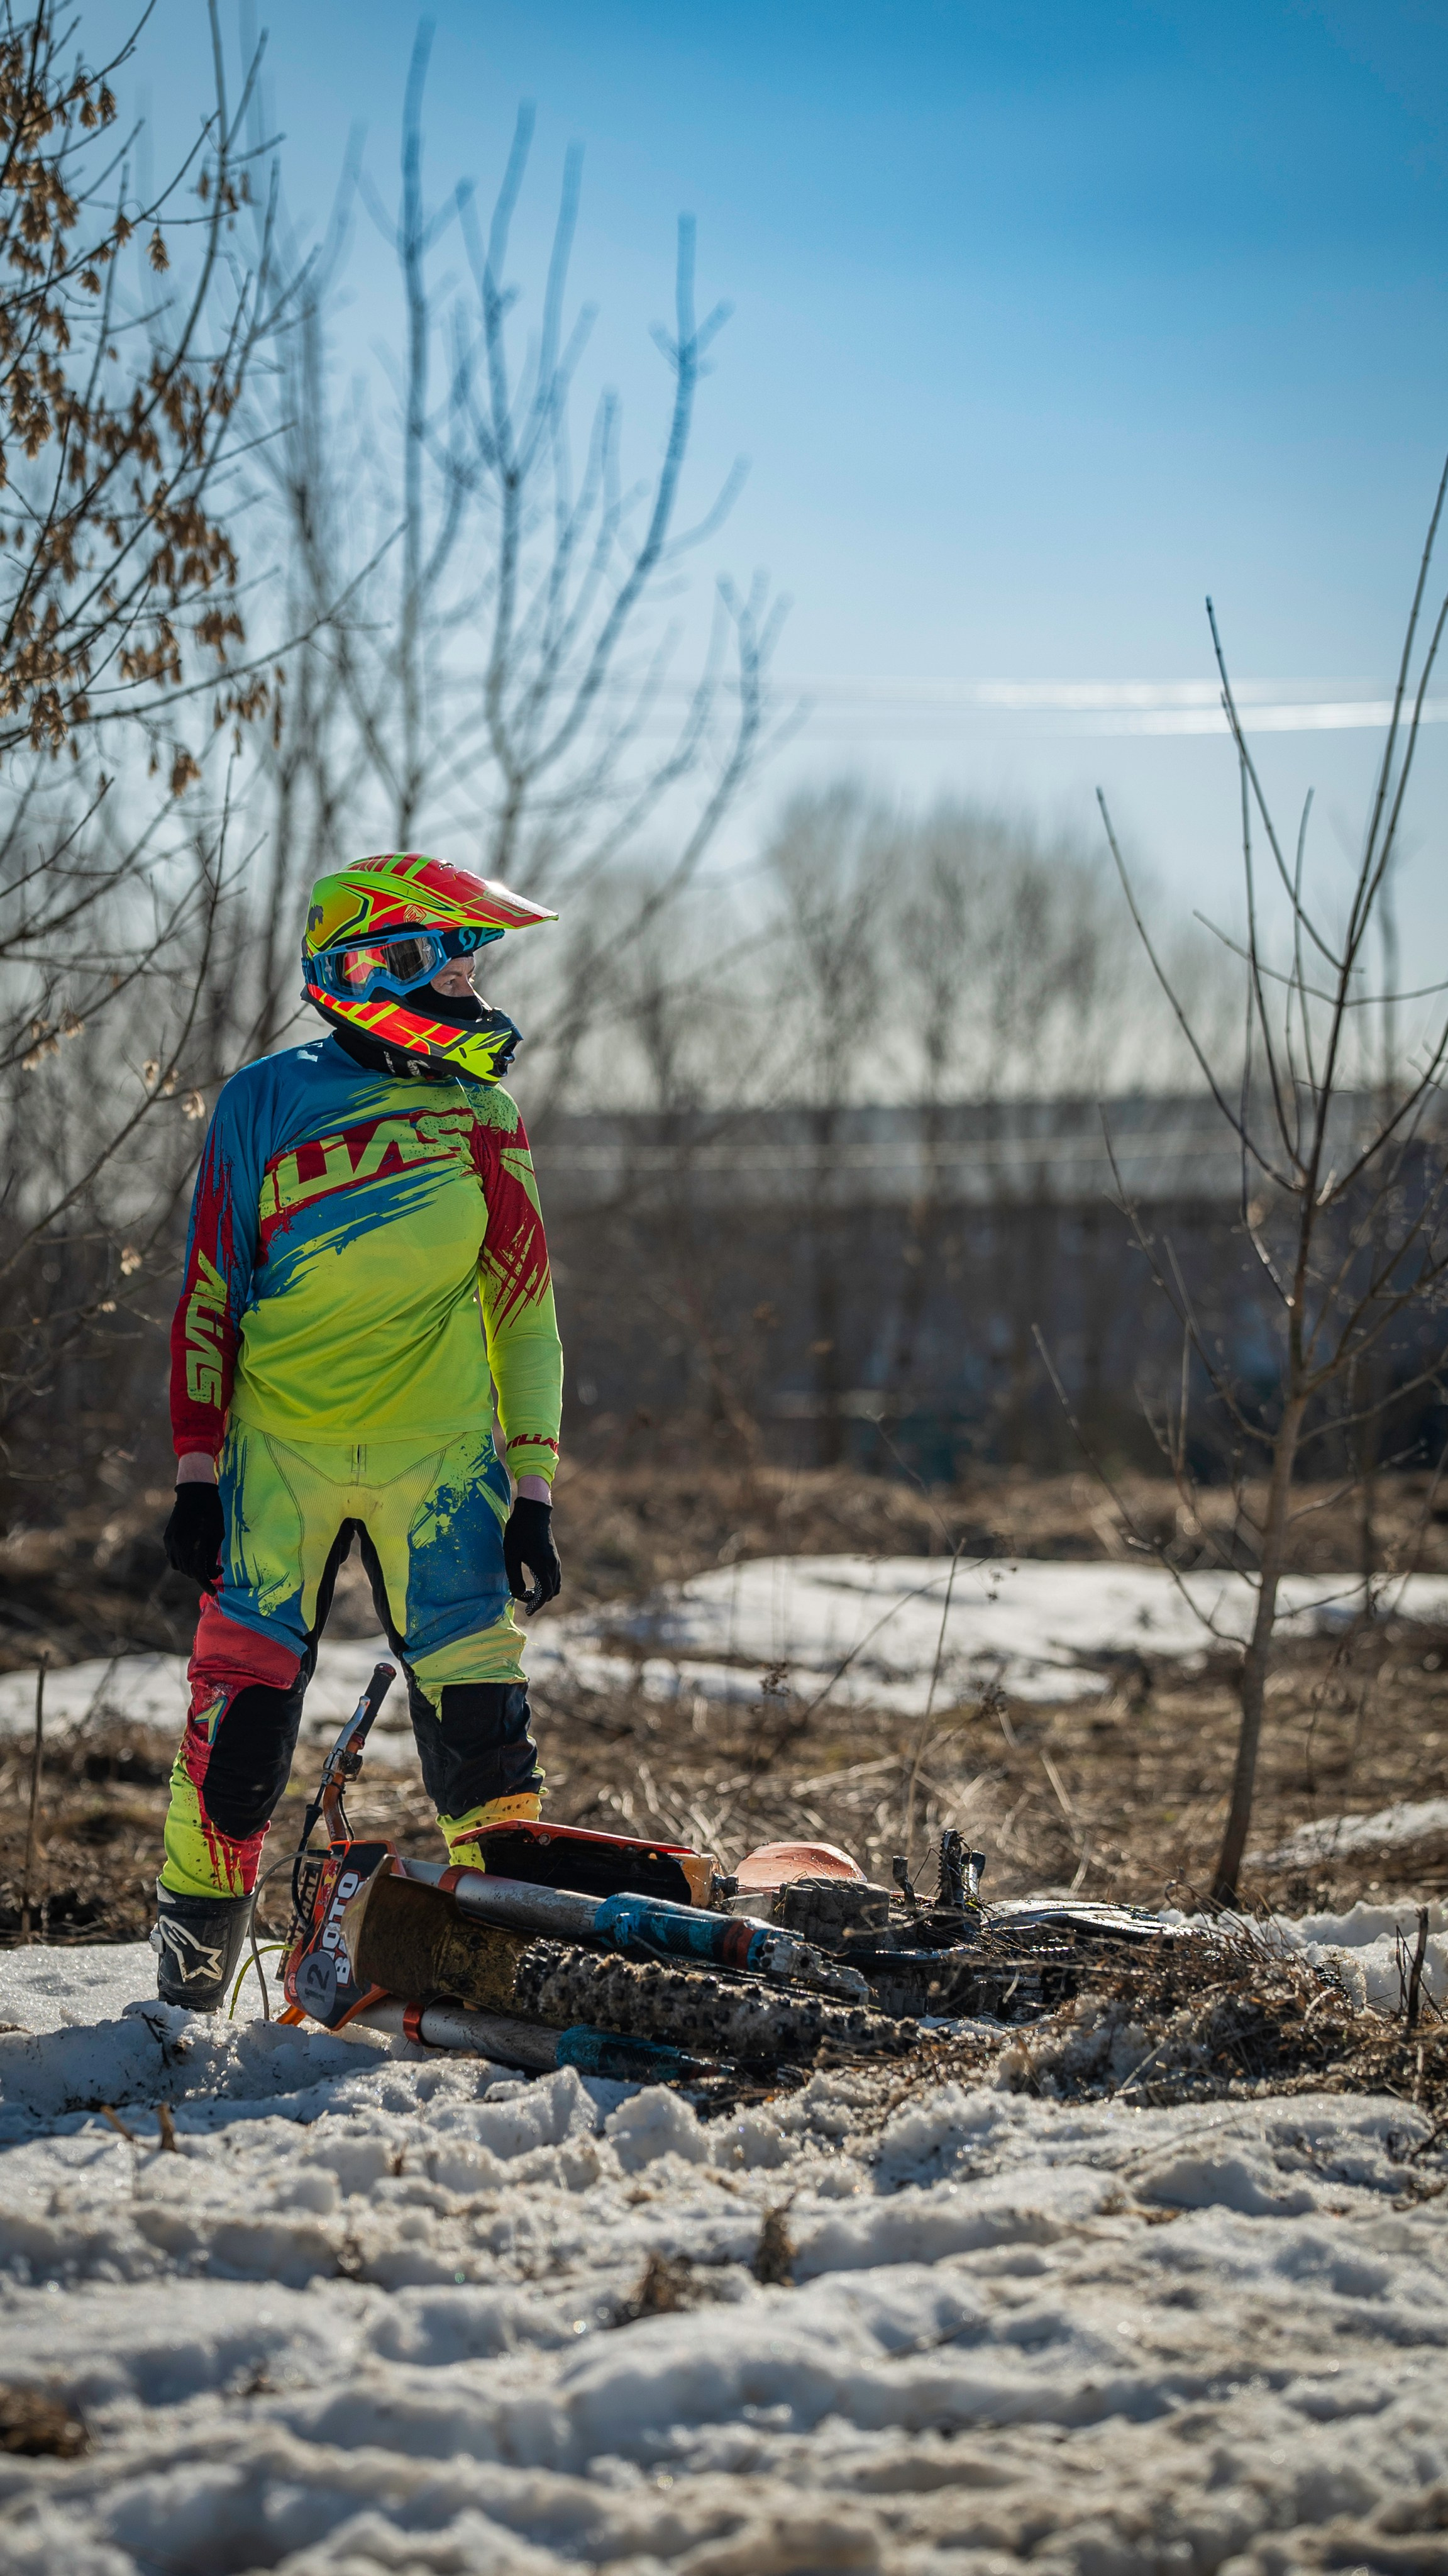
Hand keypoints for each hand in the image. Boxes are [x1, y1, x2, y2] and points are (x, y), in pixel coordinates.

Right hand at [164, 1482, 223, 1593]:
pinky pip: (173, 1557)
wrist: (195, 1492)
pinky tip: (193, 1554)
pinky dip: (182, 1561)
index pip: (199, 1574)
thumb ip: (212, 1555)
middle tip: (216, 1570)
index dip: (207, 1585)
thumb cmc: (212, 1512)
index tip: (214, 1592)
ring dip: (192, 1569)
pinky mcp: (167, 1538)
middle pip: (189, 1572)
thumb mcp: (218, 1535)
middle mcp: (179, 1546)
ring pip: (179, 1567)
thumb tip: (211, 1572)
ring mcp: (171, 1542)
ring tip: (204, 1562)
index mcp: (194, 1545)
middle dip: (202, 1575)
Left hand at [503, 1496, 560, 1614]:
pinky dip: (547, 1585)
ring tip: (528, 1593)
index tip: (528, 1612)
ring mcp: (555, 1561)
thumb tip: (517, 1594)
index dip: (536, 1605)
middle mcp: (553, 1566)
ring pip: (555, 1586)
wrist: (533, 1511)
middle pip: (551, 1593)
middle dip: (537, 1600)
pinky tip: (534, 1582)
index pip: (544, 1594)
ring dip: (543, 1593)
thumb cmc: (519, 1531)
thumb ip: (514, 1576)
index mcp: (542, 1566)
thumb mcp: (511, 1555)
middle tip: (522, 1599)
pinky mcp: (554, 1557)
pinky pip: (555, 1578)